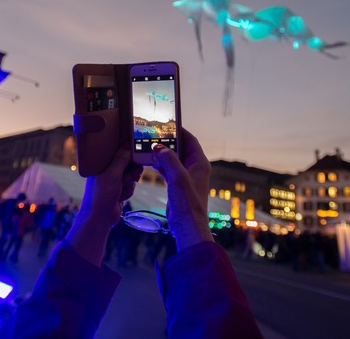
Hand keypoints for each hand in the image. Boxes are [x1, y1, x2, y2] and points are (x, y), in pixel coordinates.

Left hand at [65, 150, 141, 265]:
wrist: (99, 218)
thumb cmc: (101, 195)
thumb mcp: (112, 175)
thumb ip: (121, 160)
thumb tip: (128, 147)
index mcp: (100, 164)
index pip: (117, 153)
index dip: (128, 154)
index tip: (136, 156)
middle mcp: (106, 171)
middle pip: (127, 165)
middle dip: (131, 171)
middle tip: (134, 175)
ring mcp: (113, 182)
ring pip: (130, 176)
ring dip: (129, 183)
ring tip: (121, 190)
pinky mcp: (118, 191)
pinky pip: (130, 186)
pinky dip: (128, 191)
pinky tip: (121, 197)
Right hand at [151, 128, 213, 250]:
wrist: (187, 226)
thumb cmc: (188, 203)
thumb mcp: (177, 177)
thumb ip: (168, 159)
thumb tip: (158, 147)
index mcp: (200, 163)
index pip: (190, 140)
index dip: (180, 131)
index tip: (167, 123)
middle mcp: (194, 168)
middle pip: (181, 148)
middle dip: (168, 141)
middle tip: (154, 134)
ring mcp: (186, 177)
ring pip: (173, 159)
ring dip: (162, 153)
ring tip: (149, 145)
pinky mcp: (178, 185)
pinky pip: (168, 170)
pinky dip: (159, 165)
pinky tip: (149, 161)